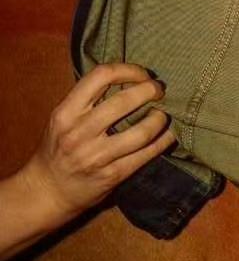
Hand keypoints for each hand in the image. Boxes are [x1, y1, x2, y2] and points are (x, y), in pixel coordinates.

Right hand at [19, 62, 175, 221]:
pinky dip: (163, 141)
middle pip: (123, 101)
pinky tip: (168, 135)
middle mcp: (79, 133)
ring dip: (160, 119)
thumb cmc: (58, 149)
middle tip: (159, 90)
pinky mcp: (112, 175)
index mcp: (66, 113)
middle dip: (149, 90)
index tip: (142, 74)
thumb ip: (88, 101)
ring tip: (162, 115)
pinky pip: (146, 155)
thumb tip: (130, 80)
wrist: (47, 191)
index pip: (100, 76)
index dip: (128, 70)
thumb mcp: (63, 120)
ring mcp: (96, 156)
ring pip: (141, 132)